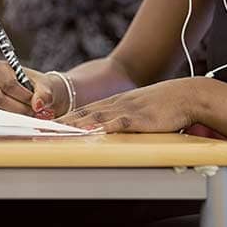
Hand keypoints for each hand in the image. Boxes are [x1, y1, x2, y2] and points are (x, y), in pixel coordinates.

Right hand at [0, 61, 69, 117]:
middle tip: (33, 112)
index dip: (24, 96)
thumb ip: (44, 94)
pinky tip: (22, 117)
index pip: (8, 84)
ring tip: (29, 113)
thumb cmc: (41, 87)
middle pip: (0, 98)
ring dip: (16, 114)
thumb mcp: (47, 87)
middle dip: (19, 108)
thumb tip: (37, 105)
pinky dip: (11, 119)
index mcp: (1, 67)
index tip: (36, 102)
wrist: (39, 95)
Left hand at [57, 78, 197, 133]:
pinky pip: (116, 123)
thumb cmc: (165, 104)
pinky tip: (90, 131)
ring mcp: (127, 110)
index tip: (45, 124)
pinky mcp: (139, 118)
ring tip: (54, 132)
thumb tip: (111, 128)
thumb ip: (125, 116)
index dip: (64, 118)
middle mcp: (117, 104)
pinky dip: (101, 128)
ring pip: (94, 117)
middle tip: (39, 130)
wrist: (186, 95)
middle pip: (83, 113)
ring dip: (74, 125)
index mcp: (116, 103)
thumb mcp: (140, 108)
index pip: (84, 110)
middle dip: (61, 122)